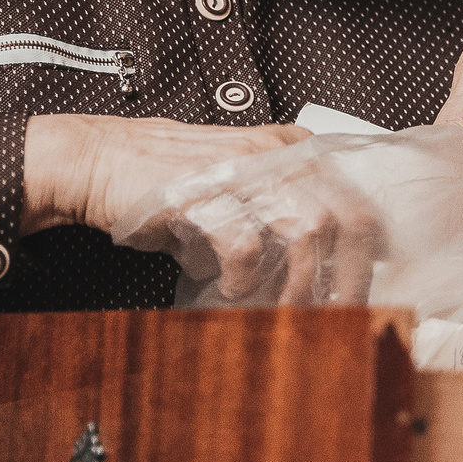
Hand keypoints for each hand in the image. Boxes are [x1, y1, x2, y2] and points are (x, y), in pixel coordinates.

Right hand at [27, 115, 381, 304]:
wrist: (94, 160)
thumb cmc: (165, 178)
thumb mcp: (236, 182)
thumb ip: (278, 208)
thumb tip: (320, 263)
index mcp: (287, 149)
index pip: (354, 198)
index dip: (367, 250)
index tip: (365, 287)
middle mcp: (272, 154)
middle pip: (344, 217)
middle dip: (348, 275)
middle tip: (340, 313)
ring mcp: (238, 170)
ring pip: (307, 228)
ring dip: (301, 282)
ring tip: (285, 309)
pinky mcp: (202, 193)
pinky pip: (245, 242)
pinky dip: (244, 276)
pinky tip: (230, 290)